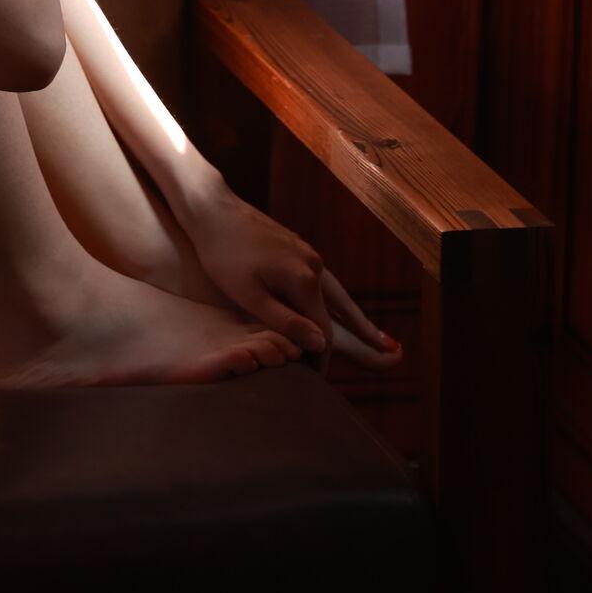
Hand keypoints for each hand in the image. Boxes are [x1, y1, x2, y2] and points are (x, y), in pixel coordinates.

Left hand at [177, 178, 402, 367]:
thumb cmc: (223, 255)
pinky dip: (332, 302)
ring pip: (335, 295)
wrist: (213, 209)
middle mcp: (314, 265)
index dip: (320, 360)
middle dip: (354, 340)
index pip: (324, 332)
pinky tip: (336, 310)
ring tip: (378, 341)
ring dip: (349, 320)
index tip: (315, 383)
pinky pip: (322, 282)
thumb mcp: (249, 295)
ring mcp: (308, 253)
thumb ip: (285, 321)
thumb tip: (321, 343)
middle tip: (378, 361)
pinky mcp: (299, 247)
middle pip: (340, 312)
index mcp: (304, 279)